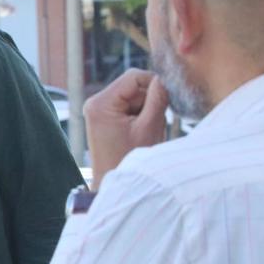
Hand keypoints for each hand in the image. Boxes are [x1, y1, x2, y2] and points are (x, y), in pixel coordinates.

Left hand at [83, 69, 168, 189]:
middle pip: (133, 86)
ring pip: (133, 97)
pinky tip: (139, 132)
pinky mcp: (104, 117)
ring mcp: (98, 110)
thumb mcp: (149, 127)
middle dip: (149, 100)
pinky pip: (128, 107)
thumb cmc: (129, 160)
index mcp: (101, 103)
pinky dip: (139, 116)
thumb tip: (165, 78)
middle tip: (154, 122)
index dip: (154, 83)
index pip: (133, 77)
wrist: (116, 186)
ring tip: (145, 131)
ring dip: (145, 110)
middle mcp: (95, 102)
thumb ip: (158, 99)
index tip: (168, 98)